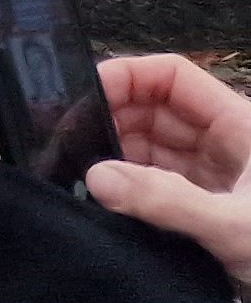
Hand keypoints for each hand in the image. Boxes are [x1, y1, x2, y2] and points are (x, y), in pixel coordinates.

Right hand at [92, 55, 250, 295]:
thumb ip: (166, 200)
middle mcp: (225, 146)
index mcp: (240, 126)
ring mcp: (213, 180)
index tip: (83, 95)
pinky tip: (103, 203)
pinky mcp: (204, 213)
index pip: (172, 77)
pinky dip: (127, 191)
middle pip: (153, 111)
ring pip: (149, 150)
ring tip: (79, 175)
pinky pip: (154, 188)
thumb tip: (98, 177)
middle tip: (69, 144)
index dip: (127, 76)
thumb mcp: (234, 227)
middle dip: (111, 121)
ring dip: (115, 159)